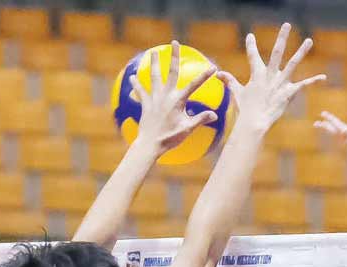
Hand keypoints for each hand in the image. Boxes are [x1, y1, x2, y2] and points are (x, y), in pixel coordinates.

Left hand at [131, 40, 219, 156]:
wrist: (150, 144)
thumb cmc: (170, 138)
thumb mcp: (188, 129)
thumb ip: (200, 119)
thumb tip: (214, 115)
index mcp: (178, 100)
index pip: (194, 85)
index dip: (204, 76)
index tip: (213, 68)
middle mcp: (166, 95)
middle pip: (171, 71)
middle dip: (174, 56)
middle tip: (174, 42)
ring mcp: (155, 98)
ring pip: (154, 76)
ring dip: (154, 63)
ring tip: (153, 52)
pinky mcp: (146, 104)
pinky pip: (141, 92)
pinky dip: (137, 85)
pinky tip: (132, 77)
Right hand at [217, 23, 324, 134]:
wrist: (254, 122)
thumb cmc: (245, 109)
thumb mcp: (237, 93)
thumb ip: (229, 81)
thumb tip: (217, 73)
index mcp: (257, 74)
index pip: (253, 56)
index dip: (251, 46)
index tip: (250, 36)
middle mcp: (270, 76)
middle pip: (276, 52)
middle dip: (281, 38)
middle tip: (287, 24)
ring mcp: (280, 84)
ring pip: (293, 64)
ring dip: (301, 52)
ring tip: (309, 40)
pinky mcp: (288, 93)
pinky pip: (303, 85)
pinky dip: (313, 81)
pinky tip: (323, 77)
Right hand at [314, 111, 346, 197]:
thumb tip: (345, 129)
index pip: (344, 129)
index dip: (333, 121)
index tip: (323, 114)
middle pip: (343, 131)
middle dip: (331, 124)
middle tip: (321, 114)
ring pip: (343, 138)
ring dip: (332, 131)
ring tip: (321, 125)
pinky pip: (345, 145)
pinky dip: (337, 139)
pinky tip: (334, 137)